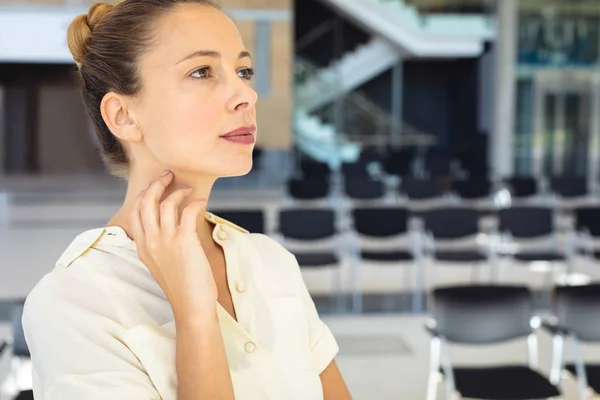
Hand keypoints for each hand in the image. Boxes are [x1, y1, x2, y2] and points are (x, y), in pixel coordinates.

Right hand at [128, 171, 217, 317]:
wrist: (191, 306)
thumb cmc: (182, 286)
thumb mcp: (160, 264)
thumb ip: (158, 245)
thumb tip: (167, 227)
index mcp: (142, 247)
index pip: (135, 212)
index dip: (144, 194)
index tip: (155, 186)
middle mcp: (150, 242)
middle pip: (145, 202)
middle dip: (156, 184)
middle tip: (168, 175)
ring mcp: (166, 242)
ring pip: (165, 204)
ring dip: (178, 192)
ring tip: (188, 190)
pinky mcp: (184, 243)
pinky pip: (187, 212)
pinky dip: (194, 202)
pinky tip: (201, 202)